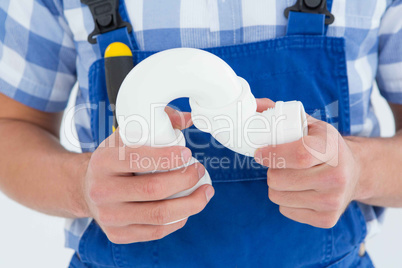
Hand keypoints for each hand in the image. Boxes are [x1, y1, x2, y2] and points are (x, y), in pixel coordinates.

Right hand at [80, 107, 213, 243]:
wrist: (87, 188)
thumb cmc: (114, 160)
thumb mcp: (126, 137)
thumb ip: (155, 123)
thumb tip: (188, 118)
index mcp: (103, 161)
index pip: (138, 159)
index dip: (167, 157)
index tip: (188, 154)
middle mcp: (102, 191)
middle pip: (153, 189)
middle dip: (185, 180)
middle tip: (199, 170)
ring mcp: (109, 217)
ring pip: (158, 215)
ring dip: (190, 204)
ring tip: (205, 192)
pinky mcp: (117, 235)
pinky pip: (155, 232)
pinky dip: (178, 220)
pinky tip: (189, 208)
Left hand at [254, 98, 360, 227]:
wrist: (355, 173)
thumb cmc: (326, 146)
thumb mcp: (312, 125)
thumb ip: (283, 113)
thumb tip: (255, 104)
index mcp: (332, 149)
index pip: (299, 154)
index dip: (273, 155)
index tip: (259, 153)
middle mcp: (336, 177)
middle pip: (279, 179)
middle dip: (271, 170)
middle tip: (279, 165)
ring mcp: (332, 201)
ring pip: (278, 196)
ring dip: (277, 186)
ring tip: (289, 177)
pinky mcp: (327, 220)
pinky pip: (285, 211)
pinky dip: (285, 201)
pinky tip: (298, 191)